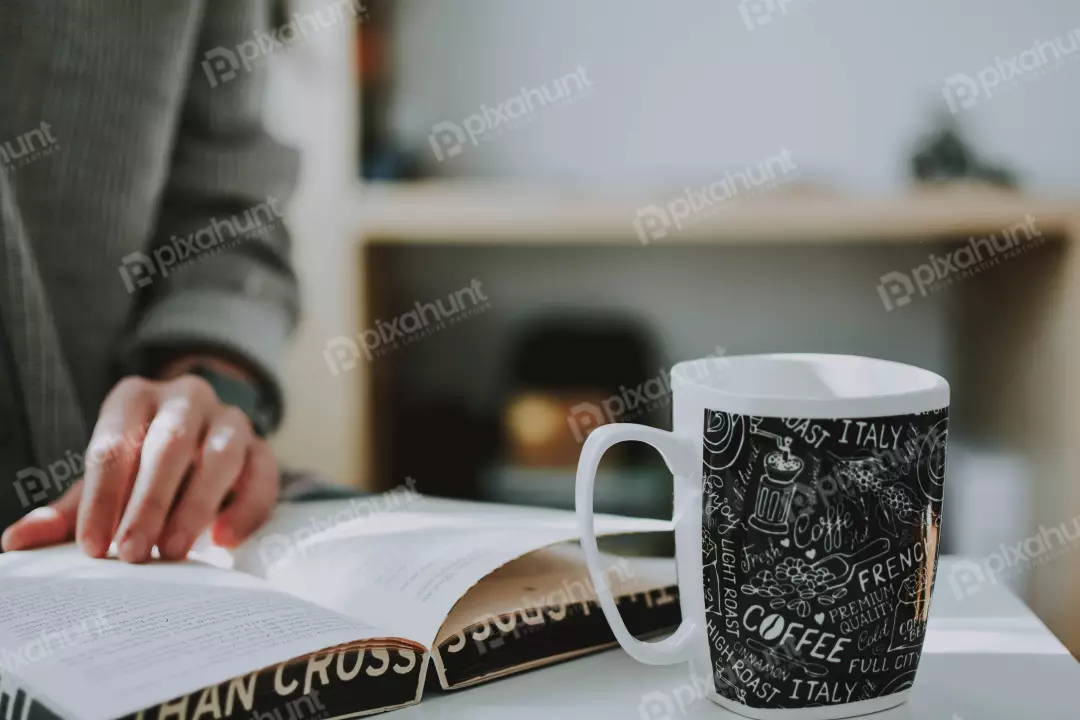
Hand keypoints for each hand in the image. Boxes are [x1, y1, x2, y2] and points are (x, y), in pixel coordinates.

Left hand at [1, 365, 278, 561]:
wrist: (201, 442)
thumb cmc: (140, 467)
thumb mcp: (105, 480)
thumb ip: (68, 510)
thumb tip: (15, 542)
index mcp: (135, 397)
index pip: (115, 444)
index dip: (102, 497)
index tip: (91, 546)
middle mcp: (186, 399)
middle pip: (169, 445)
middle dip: (148, 503)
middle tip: (132, 554)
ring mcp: (230, 420)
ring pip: (219, 456)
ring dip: (195, 506)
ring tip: (173, 552)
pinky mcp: (262, 448)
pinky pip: (262, 476)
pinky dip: (245, 509)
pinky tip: (224, 541)